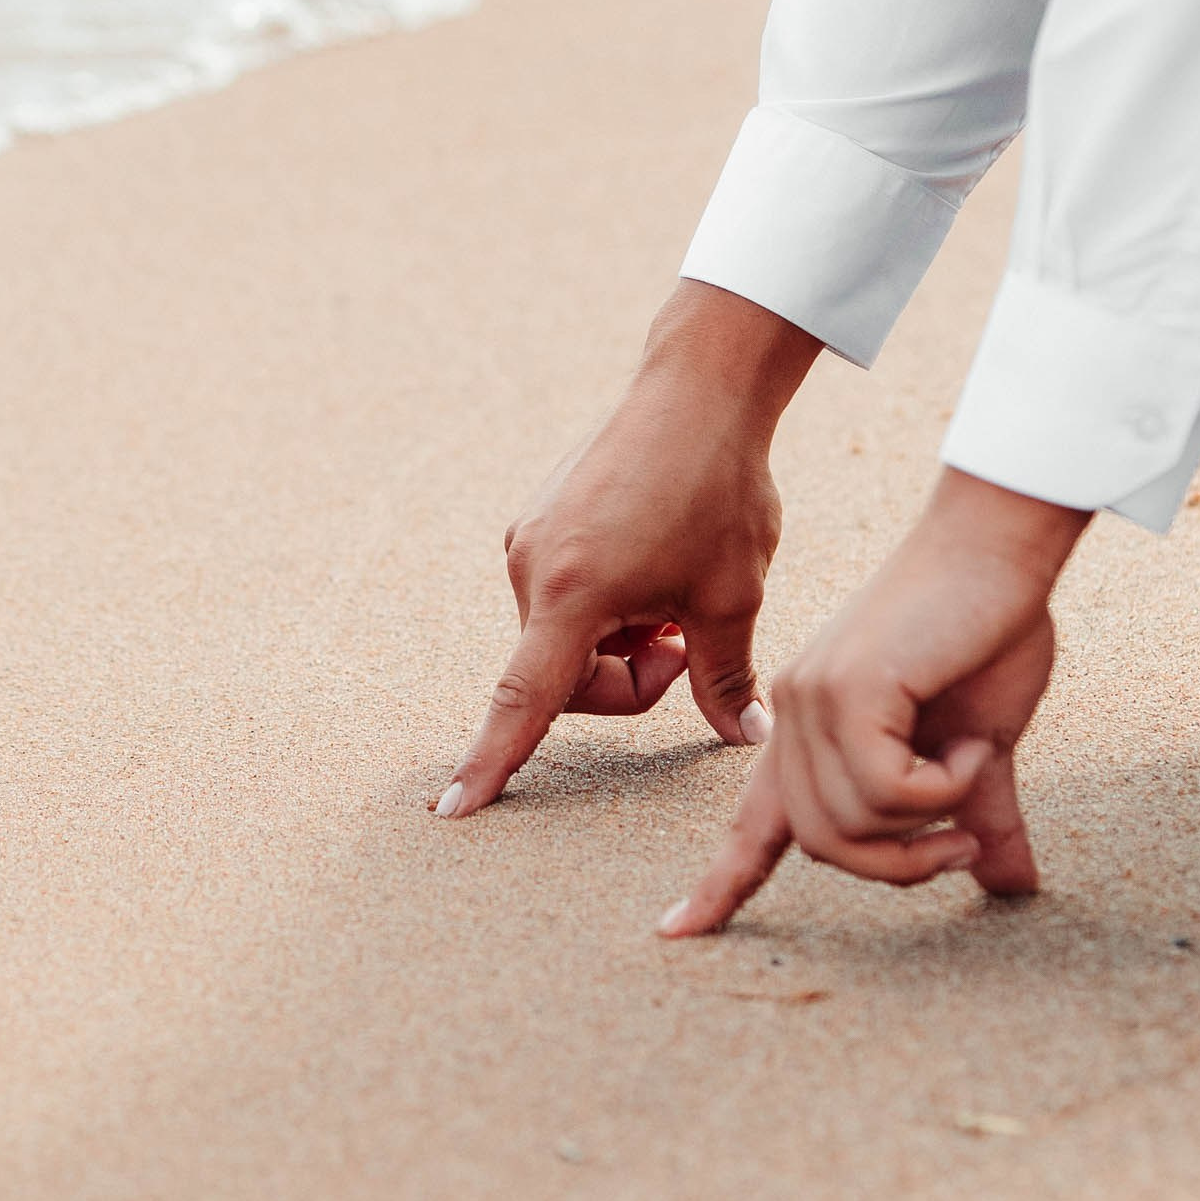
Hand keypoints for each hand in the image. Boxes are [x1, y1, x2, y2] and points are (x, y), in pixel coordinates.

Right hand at [434, 282, 819, 818]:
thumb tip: (748, 738)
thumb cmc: (719, 489)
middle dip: (629, 676)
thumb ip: (727, 679)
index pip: (524, 702)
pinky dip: (608, 604)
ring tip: (675, 587)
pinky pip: (564, 599)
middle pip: (566, 679)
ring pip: (567, 641)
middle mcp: (530, 569)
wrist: (698, 390)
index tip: (451, 810)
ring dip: (622, 637)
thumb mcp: (734, 595)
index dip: (492, 763)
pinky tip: (652, 562)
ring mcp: (527, 543)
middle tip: (688, 636)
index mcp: (572, 593)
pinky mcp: (537, 524)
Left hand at [658, 469, 1089, 927]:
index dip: (722, 885)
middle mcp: (794, 718)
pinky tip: (970, 745)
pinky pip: (884, 790)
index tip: (676, 933)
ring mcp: (811, 700)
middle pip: (822, 846)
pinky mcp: (845, 689)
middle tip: (964, 847)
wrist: (1000, 551)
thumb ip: (977, 816)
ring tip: (972, 768)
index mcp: (811, 733)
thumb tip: (1013, 887)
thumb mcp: (981, 747)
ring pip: (851, 825)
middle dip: (899, 868)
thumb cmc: (989, 633)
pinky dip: (941, 789)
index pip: (755, 824)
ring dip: (929, 823)